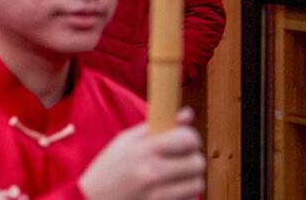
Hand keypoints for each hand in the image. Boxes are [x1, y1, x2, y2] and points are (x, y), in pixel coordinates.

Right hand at [77, 109, 205, 199]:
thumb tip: (188, 113)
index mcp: (142, 150)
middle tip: (180, 158)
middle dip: (192, 158)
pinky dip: (183, 193)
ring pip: (197, 183)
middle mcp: (153, 172)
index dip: (191, 137)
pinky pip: (189, 198)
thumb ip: (156, 126)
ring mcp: (159, 195)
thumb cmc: (108, 168)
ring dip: (190, 178)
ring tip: (175, 175)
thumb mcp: (124, 141)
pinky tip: (169, 189)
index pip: (187, 139)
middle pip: (197, 162)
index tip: (185, 140)